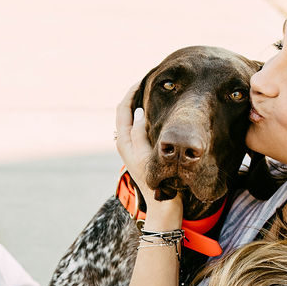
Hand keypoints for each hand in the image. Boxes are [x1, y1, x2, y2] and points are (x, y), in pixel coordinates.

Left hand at [115, 83, 181, 225]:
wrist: (163, 206)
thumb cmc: (157, 181)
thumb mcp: (148, 154)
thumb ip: (140, 132)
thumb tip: (139, 112)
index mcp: (124, 142)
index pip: (123, 110)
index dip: (131, 92)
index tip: (144, 79)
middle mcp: (126, 143)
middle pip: (127, 112)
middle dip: (137, 96)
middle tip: (153, 83)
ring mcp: (134, 148)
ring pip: (136, 120)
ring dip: (143, 106)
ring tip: (158, 94)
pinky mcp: (143, 153)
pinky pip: (144, 129)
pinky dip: (150, 118)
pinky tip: (163, 114)